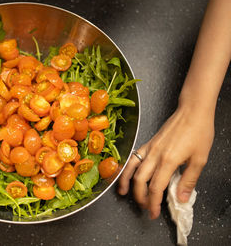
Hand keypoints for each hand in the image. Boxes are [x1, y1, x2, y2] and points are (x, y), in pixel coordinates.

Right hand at [118, 104, 213, 218]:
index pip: (156, 187)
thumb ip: (189, 181)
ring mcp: (149, 148)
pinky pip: (133, 157)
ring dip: (125, 182)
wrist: (192, 111)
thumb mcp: (200, 159)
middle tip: (145, 207)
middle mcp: (155, 155)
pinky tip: (127, 173)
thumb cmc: (199, 132)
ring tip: (123, 192)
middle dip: (140, 196)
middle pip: (140, 180)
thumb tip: (181, 199)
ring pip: (131, 167)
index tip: (153, 213)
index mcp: (168, 160)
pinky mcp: (148, 143)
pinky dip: (127, 167)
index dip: (153, 203)